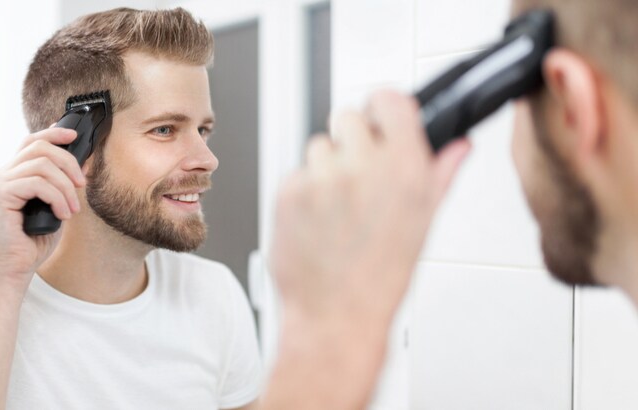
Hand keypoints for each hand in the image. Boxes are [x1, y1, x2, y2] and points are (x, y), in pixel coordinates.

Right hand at [0, 127, 85, 285]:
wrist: (14, 267)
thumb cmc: (32, 241)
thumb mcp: (57, 206)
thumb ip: (65, 185)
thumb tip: (83, 163)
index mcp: (15, 174)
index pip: (32, 141)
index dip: (54, 133)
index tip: (75, 136)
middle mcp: (4, 174)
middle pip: (40, 147)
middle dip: (68, 162)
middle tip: (82, 184)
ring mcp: (0, 183)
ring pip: (42, 165)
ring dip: (65, 186)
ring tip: (72, 209)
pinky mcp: (0, 195)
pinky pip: (37, 183)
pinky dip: (57, 197)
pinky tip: (62, 214)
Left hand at [271, 90, 469, 337]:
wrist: (336, 315)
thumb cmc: (380, 277)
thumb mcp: (423, 222)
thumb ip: (440, 173)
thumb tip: (458, 144)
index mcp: (404, 168)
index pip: (388, 100)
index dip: (383, 110)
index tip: (380, 122)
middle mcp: (362, 166)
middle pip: (348, 117)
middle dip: (353, 141)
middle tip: (357, 177)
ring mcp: (322, 178)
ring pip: (318, 146)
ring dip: (326, 167)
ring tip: (336, 207)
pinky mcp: (289, 192)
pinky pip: (295, 173)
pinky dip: (302, 191)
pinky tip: (316, 220)